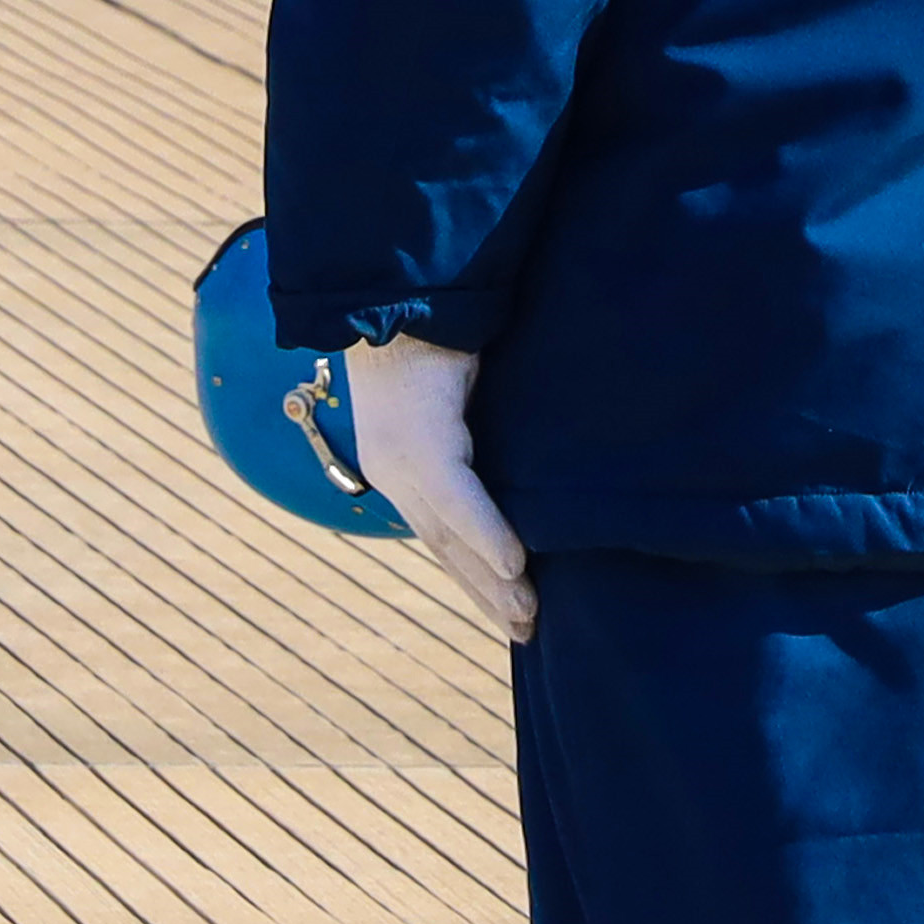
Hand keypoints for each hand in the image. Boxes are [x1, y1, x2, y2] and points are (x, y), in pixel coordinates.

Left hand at [339, 334, 535, 640]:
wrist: (401, 289)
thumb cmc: (435, 334)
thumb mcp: (462, 398)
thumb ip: (483, 438)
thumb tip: (526, 462)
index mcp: (404, 464)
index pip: (443, 534)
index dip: (476, 575)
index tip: (511, 607)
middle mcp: (396, 471)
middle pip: (447, 548)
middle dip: (487, 594)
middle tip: (527, 633)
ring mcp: (403, 460)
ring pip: (450, 536)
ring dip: (492, 582)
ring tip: (528, 618)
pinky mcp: (421, 439)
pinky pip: (457, 499)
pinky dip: (486, 533)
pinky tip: (514, 567)